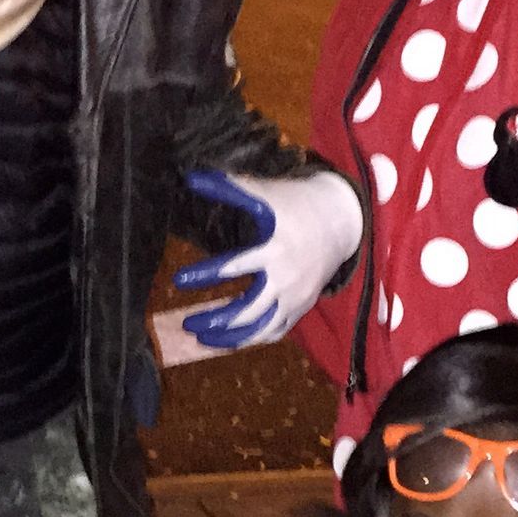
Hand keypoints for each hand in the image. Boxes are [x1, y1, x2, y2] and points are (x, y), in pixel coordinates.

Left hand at [173, 168, 362, 348]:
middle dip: (214, 320)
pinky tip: (230, 339)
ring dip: (229, 338)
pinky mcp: (301, 307)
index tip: (177, 281)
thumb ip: (228, 188)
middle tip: (186, 323)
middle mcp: (285, 278)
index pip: (235, 266)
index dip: (205, 274)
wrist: (340, 222)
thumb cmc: (296, 204)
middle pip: (246, 310)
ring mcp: (295, 297)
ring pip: (260, 328)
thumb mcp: (265, 193)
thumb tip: (191, 177)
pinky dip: (252, 338)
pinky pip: (276, 331)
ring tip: (201, 338)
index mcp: (274, 249)